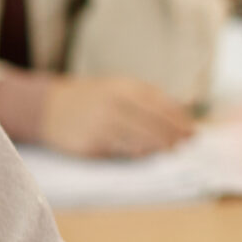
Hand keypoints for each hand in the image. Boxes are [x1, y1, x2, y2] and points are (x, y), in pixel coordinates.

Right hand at [40, 72, 194, 157]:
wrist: (48, 108)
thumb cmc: (90, 100)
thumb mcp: (117, 88)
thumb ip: (147, 98)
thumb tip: (184, 110)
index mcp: (124, 88)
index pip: (161, 104)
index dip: (179, 119)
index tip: (192, 130)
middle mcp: (115, 103)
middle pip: (155, 122)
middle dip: (174, 134)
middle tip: (186, 144)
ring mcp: (103, 124)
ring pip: (141, 138)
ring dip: (160, 146)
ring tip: (172, 151)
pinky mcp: (92, 143)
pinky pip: (122, 150)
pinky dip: (138, 152)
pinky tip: (147, 154)